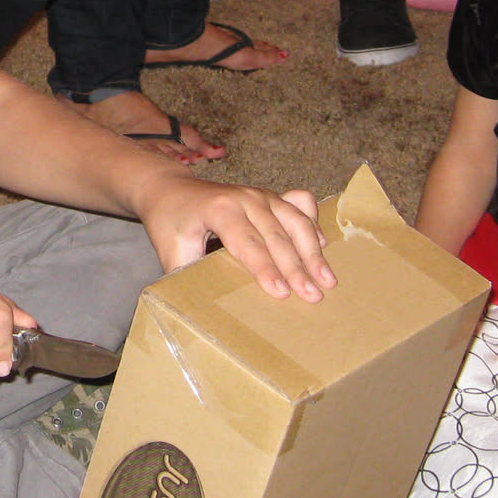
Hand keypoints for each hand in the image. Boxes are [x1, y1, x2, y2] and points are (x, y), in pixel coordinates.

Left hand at [135, 179, 334, 301]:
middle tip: (313, 296)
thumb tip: (203, 308)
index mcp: (220, 209)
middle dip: (297, 268)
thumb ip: (188, 275)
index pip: (247, 243)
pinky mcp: (270, 196)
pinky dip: (313, 225)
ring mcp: (261, 194)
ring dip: (313, 251)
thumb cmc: (169, 222)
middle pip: (277, 236)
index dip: (265, 269)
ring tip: (328, 279)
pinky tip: (324, 247)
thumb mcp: (170, 251)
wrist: (171, 189)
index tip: (282, 293)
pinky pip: (300, 206)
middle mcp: (245, 197)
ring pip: (295, 222)